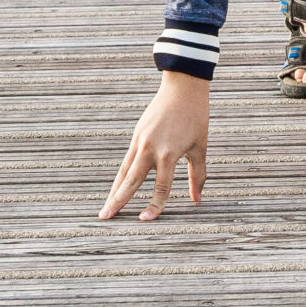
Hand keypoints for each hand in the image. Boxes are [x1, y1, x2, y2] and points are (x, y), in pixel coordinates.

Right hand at [100, 71, 209, 219]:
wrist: (183, 87)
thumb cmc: (196, 117)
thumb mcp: (200, 146)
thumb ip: (198, 174)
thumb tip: (198, 199)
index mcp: (169, 153)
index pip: (161, 187)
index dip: (154, 205)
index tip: (145, 220)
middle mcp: (150, 148)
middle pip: (131, 181)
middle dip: (118, 201)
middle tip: (105, 218)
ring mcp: (141, 141)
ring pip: (124, 171)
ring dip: (114, 190)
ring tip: (105, 208)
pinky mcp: (137, 134)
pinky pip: (127, 159)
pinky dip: (121, 174)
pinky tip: (117, 186)